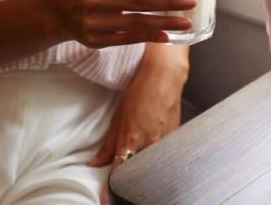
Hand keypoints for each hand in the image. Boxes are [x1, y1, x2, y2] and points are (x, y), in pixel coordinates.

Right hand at [53, 0, 195, 48]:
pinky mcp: (96, 41)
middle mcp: (96, 1)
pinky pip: (127, 40)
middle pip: (139, 3)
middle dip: (169, 3)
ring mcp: (95, 23)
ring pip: (136, 23)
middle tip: (191, 3)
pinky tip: (166, 36)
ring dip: (164, 23)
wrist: (58, 14)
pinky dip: (148, 37)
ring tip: (186, 22)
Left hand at [88, 43, 188, 204]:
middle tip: (123, 174)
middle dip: (128, 176)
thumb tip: (96, 162)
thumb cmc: (141, 92)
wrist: (164, 78)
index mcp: (131, 140)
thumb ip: (107, 144)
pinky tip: (152, 143)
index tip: (107, 199)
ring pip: (150, 164)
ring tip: (140, 151)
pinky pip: (162, 154)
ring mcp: (163, 143)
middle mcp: (148, 145)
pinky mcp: (174, 139)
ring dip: (142, 163)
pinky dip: (155, 154)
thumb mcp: (118, 118)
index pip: (118, 172)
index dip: (111, 188)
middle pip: (136, 171)